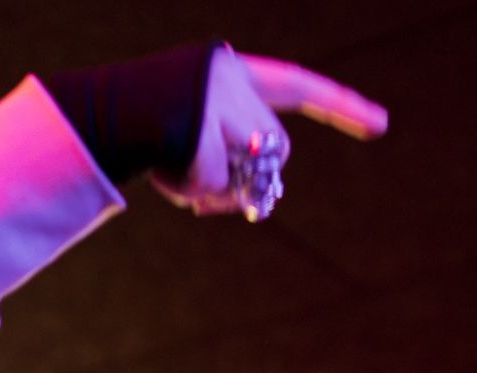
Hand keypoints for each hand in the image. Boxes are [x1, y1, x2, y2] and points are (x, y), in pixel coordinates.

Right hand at [157, 47, 389, 214]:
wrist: (94, 117)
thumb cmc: (148, 133)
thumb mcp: (200, 140)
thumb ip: (237, 160)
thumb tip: (258, 198)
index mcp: (232, 71)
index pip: (298, 86)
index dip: (341, 108)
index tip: (382, 125)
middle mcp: (230, 76)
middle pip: (275, 145)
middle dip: (253, 172)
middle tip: (208, 182)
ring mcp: (216, 103)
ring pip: (252, 168)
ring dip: (222, 185)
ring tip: (177, 168)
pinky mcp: (199, 130)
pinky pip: (218, 182)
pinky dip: (197, 191)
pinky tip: (167, 171)